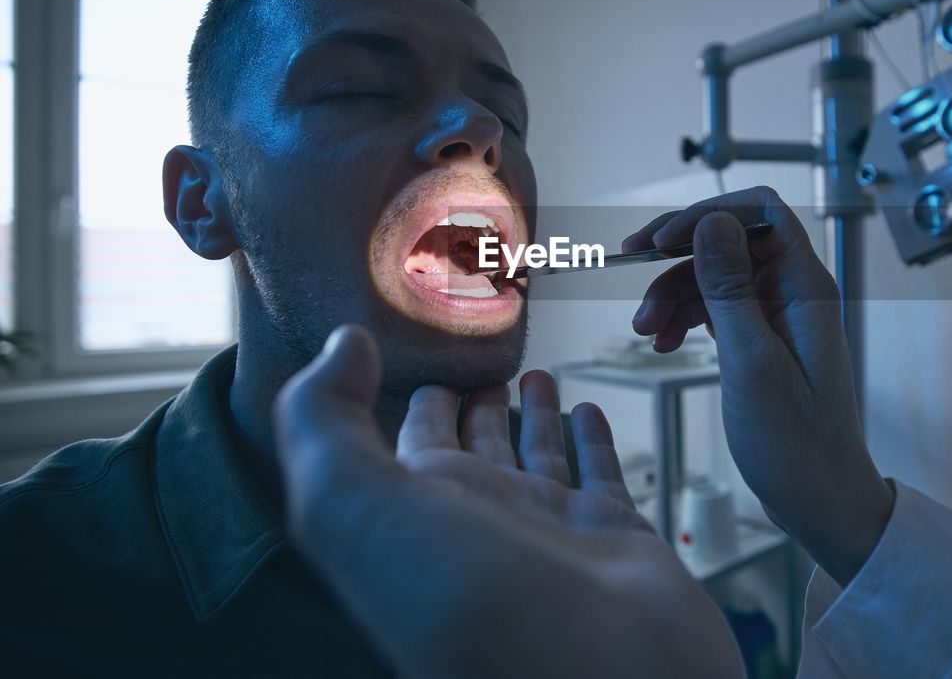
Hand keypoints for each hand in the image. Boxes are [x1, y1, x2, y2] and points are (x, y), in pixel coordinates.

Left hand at [273, 324, 742, 678]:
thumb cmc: (473, 614)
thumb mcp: (356, 508)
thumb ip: (324, 425)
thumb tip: (340, 346)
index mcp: (421, 515)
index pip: (413, 443)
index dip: (416, 404)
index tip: (423, 364)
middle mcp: (486, 524)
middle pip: (477, 448)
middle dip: (477, 405)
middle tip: (483, 365)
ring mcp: (554, 534)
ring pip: (540, 457)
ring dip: (537, 414)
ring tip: (538, 375)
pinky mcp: (617, 539)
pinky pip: (603, 475)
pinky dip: (596, 440)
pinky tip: (588, 411)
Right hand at [625, 186, 894, 585]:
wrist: (821, 500)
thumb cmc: (797, 445)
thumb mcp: (751, 363)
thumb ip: (729, 289)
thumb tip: (711, 221)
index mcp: (805, 288)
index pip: (761, 213)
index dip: (707, 214)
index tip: (661, 241)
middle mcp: (794, 292)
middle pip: (729, 240)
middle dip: (677, 255)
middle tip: (630, 266)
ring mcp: (778, 315)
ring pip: (715, 275)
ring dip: (673, 293)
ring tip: (645, 333)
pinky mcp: (761, 338)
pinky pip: (716, 307)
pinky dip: (685, 317)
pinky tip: (664, 343)